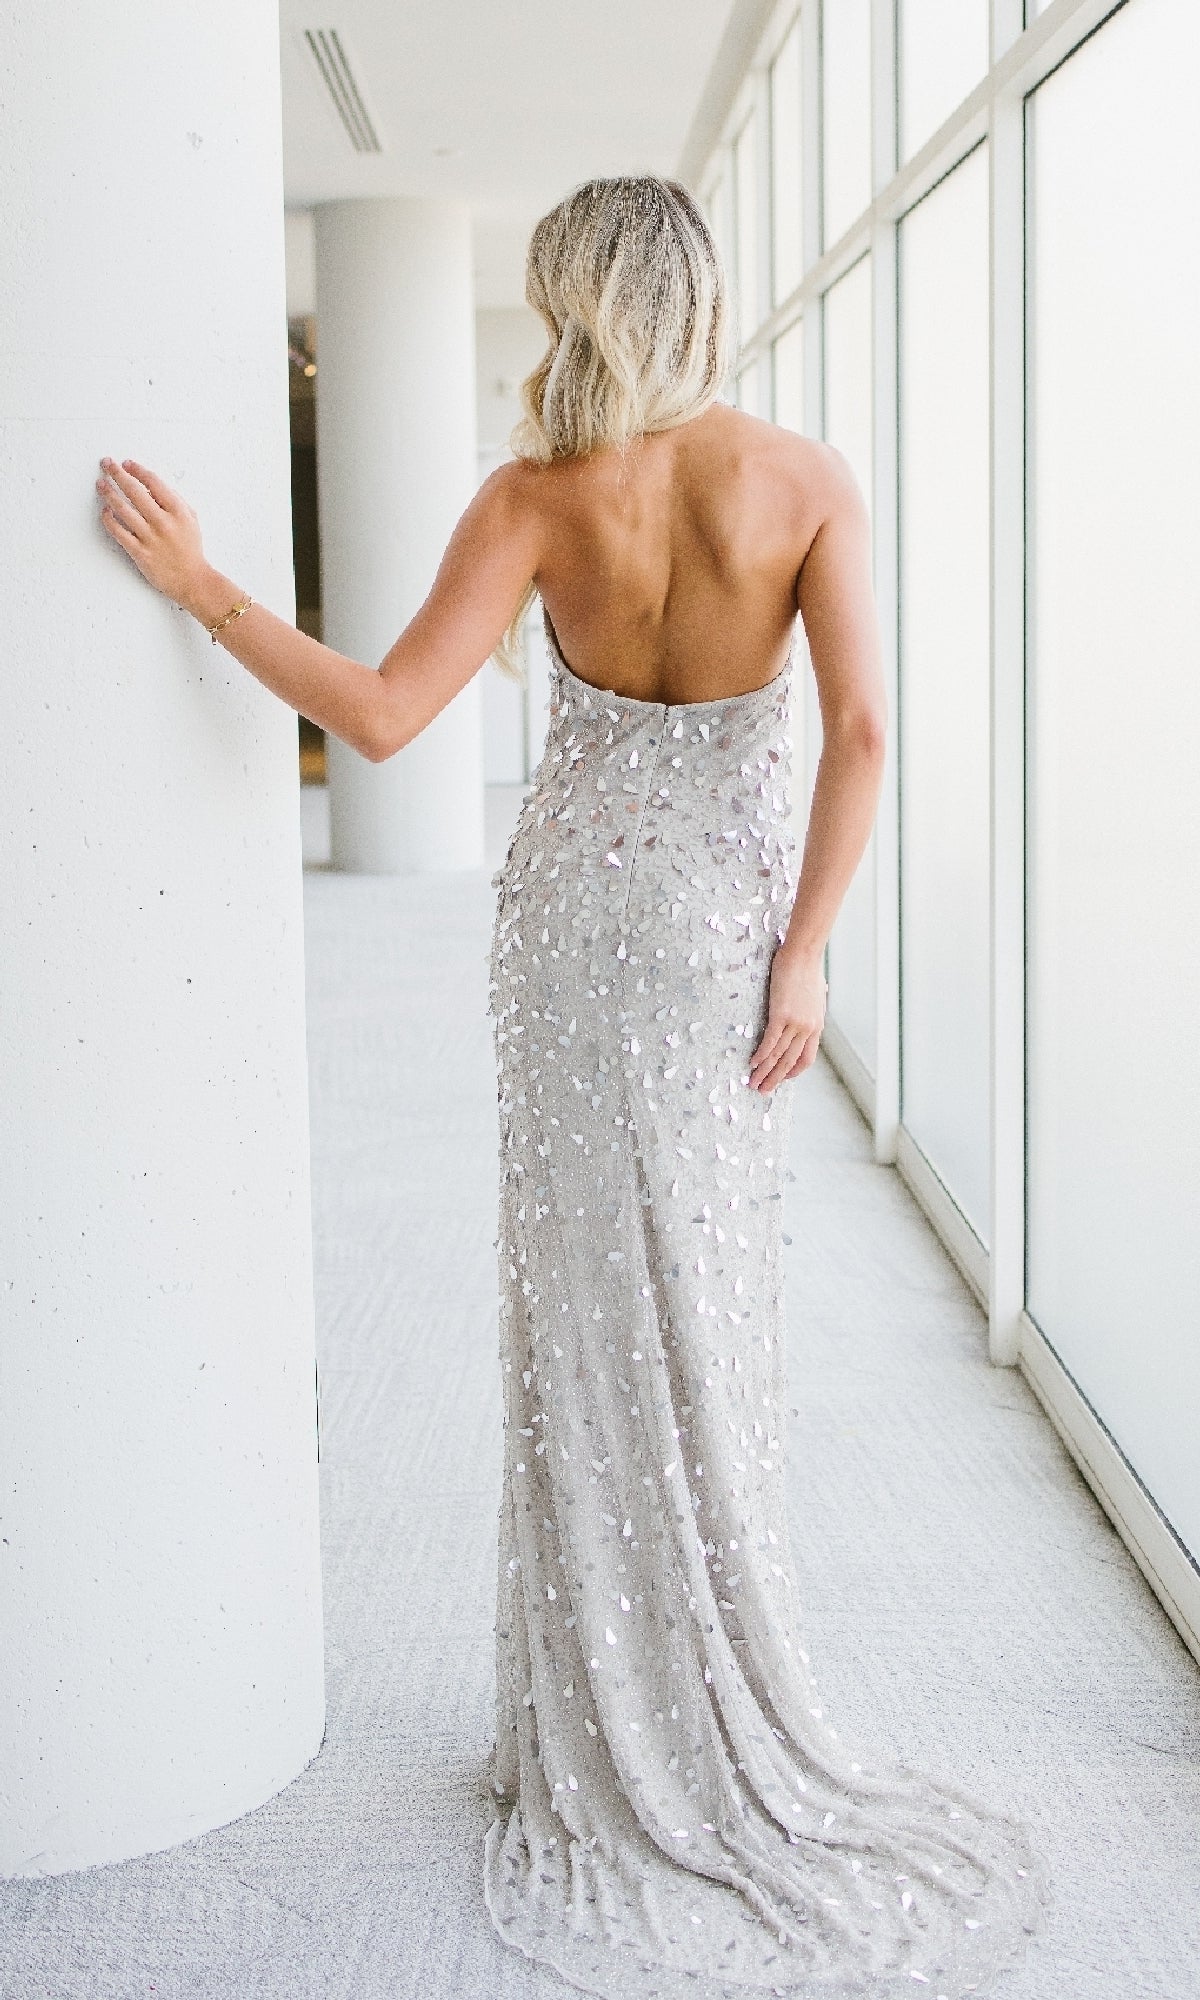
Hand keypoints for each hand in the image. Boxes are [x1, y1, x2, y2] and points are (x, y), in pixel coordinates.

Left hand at [96, 458, 206, 610]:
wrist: (192, 580)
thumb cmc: (190, 549)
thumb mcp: (191, 519)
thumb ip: (174, 500)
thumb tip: (153, 486)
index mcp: (177, 511)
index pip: (153, 482)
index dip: (137, 470)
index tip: (127, 464)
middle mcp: (163, 522)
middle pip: (134, 491)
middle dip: (117, 474)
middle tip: (107, 464)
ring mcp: (150, 538)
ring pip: (122, 509)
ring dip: (109, 493)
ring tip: (101, 484)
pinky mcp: (139, 552)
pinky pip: (118, 532)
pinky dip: (109, 519)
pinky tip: (105, 511)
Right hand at [747, 946, 826, 1092]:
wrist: (803, 955)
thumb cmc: (807, 969)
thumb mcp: (816, 992)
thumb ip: (813, 1003)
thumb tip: (816, 998)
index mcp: (816, 1026)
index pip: (806, 1059)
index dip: (793, 1071)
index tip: (781, 1078)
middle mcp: (808, 1029)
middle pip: (791, 1062)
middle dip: (776, 1079)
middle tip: (763, 1090)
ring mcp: (796, 1023)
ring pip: (779, 1056)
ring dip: (765, 1072)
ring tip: (754, 1083)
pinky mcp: (781, 1015)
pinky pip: (770, 1041)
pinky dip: (761, 1055)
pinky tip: (752, 1064)